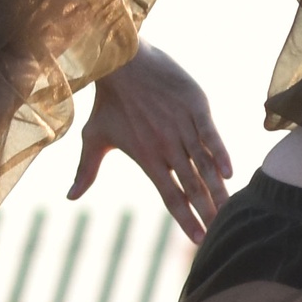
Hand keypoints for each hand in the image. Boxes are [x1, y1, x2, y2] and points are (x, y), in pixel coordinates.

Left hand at [70, 42, 230, 241]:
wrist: (121, 61)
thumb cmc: (107, 102)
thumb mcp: (93, 137)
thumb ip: (86, 171)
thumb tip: (70, 197)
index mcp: (147, 157)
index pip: (169, 195)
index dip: (184, 218)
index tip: (198, 240)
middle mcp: (166, 146)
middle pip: (191, 185)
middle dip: (208, 210)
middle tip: (222, 231)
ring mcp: (182, 126)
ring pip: (205, 164)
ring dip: (219, 189)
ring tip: (231, 210)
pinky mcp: (196, 107)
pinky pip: (211, 135)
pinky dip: (221, 154)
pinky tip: (231, 173)